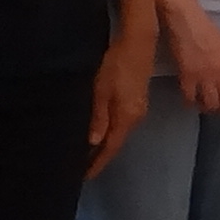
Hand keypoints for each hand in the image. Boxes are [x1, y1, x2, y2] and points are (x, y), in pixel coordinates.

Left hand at [84, 39, 152, 179]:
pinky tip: (100, 131)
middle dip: (99, 156)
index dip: (97, 163)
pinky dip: (110, 132)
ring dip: (104, 144)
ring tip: (87, 152)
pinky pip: (122, 123)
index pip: (110, 148)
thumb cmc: (116, 65)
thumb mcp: (101, 91)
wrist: (138, 42)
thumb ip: (98, 117)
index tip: (83, 176)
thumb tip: (93, 143)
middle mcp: (135, 118)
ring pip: (119, 133)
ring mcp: (138, 109)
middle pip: (116, 143)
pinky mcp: (137, 100)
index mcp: (126, 118)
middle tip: (80, 166)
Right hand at [162, 0, 219, 115]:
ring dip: (208, 108)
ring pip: (210, 104)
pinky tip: (190, 100)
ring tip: (204, 106)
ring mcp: (205, 76)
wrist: (186, 20)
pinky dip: (190, 102)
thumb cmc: (206, 29)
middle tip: (219, 110)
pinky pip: (190, 98)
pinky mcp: (187, 76)